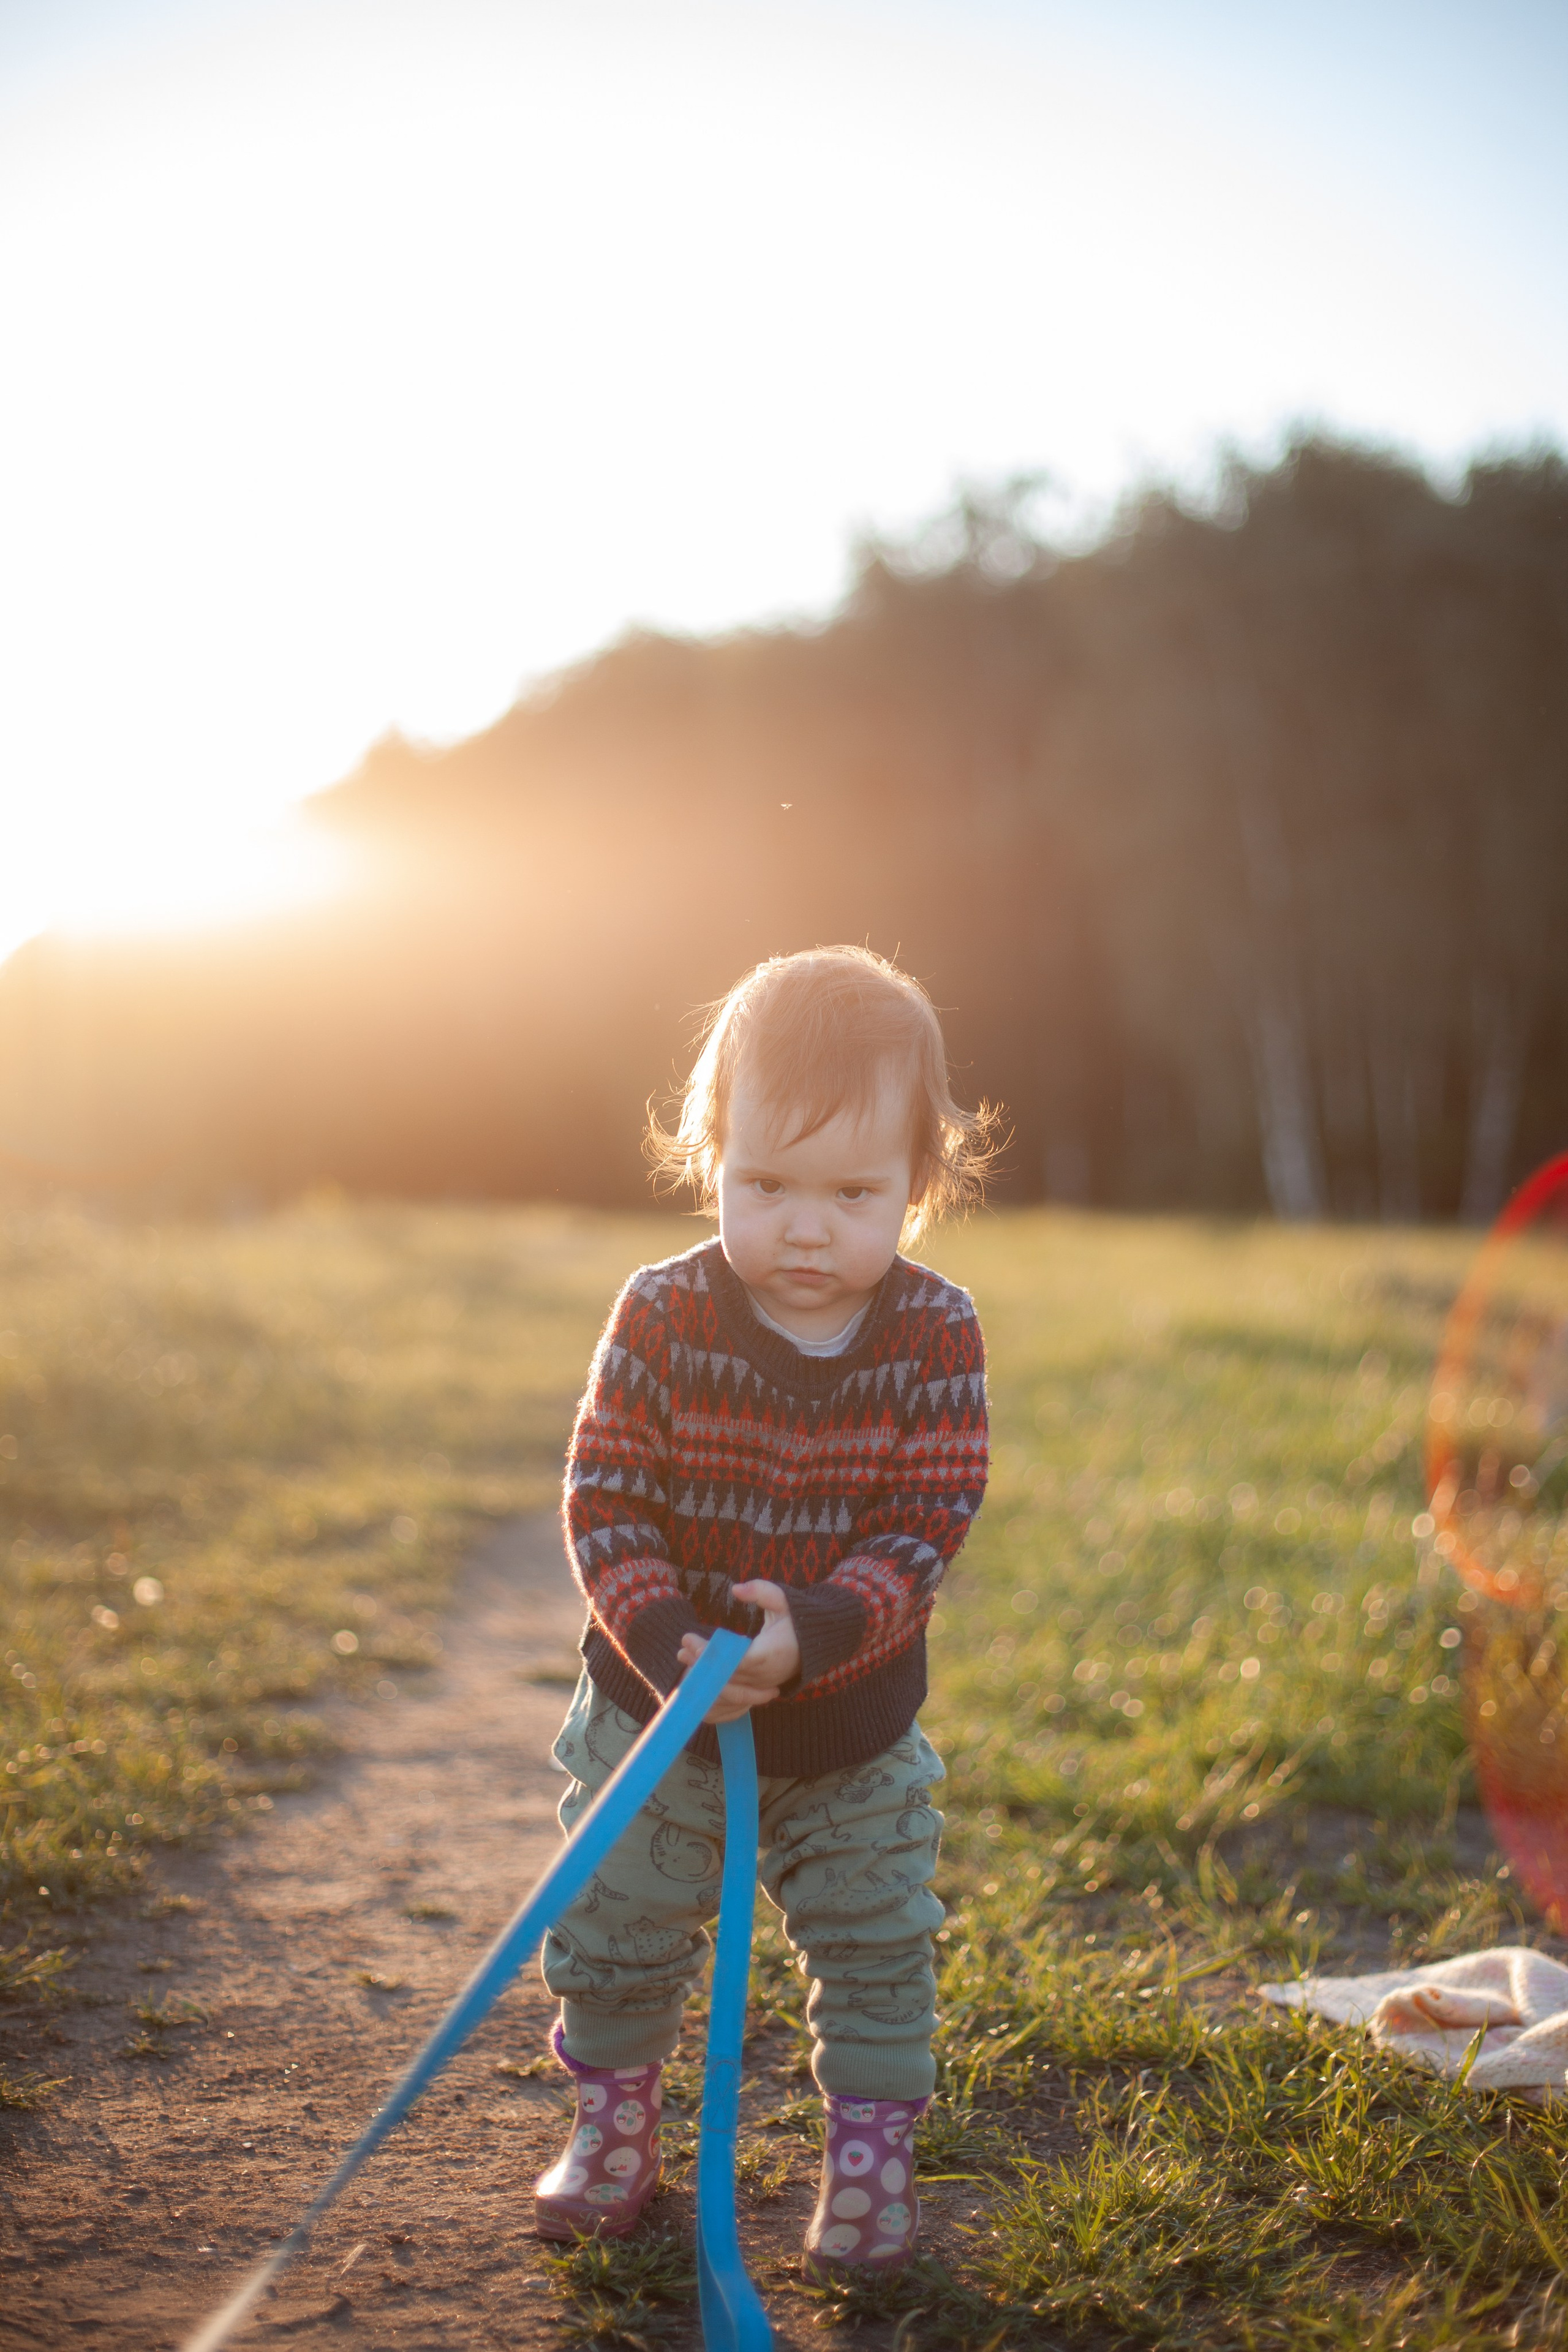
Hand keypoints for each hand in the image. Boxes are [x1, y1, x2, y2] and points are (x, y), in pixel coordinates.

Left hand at [676, 1582, 800, 1721]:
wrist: (811, 1646)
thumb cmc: (795, 1622)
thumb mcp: (783, 1600)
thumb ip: (762, 1592)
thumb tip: (736, 1589)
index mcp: (771, 1654)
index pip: (737, 1661)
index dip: (713, 1656)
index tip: (693, 1642)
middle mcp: (765, 1676)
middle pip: (728, 1678)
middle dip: (702, 1664)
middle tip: (682, 1648)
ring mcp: (761, 1687)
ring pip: (727, 1692)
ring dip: (704, 1678)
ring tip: (684, 1658)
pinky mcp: (757, 1692)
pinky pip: (732, 1700)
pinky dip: (712, 1693)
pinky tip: (695, 1679)